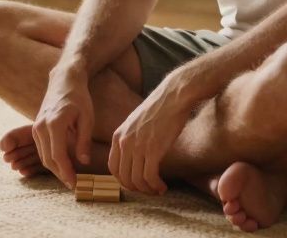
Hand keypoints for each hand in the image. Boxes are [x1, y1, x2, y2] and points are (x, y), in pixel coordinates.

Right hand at [32, 66, 94, 187]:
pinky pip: (42, 149)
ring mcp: (36, 127)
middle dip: (60, 174)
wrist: (64, 80)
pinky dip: (51, 159)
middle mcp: (41, 126)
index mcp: (54, 123)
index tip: (74, 184)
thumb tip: (83, 163)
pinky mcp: (36, 128)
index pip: (58, 156)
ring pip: (43, 156)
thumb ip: (84, 141)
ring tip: (70, 177)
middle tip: (73, 185)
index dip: (66, 172)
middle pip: (48, 159)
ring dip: (55, 169)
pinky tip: (63, 165)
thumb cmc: (79, 98)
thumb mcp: (87, 118)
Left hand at [108, 80, 189, 194]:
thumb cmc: (159, 108)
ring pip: (136, 180)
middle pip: (123, 177)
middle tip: (148, 190)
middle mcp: (124, 142)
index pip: (113, 167)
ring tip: (157, 190)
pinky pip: (149, 177)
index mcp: (118, 135)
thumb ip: (130, 138)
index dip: (123, 180)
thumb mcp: (135, 122)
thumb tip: (133, 156)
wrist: (173, 97)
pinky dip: (156, 186)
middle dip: (136, 188)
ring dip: (147, 190)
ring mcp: (137, 146)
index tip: (136, 184)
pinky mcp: (153, 149)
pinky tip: (163, 186)